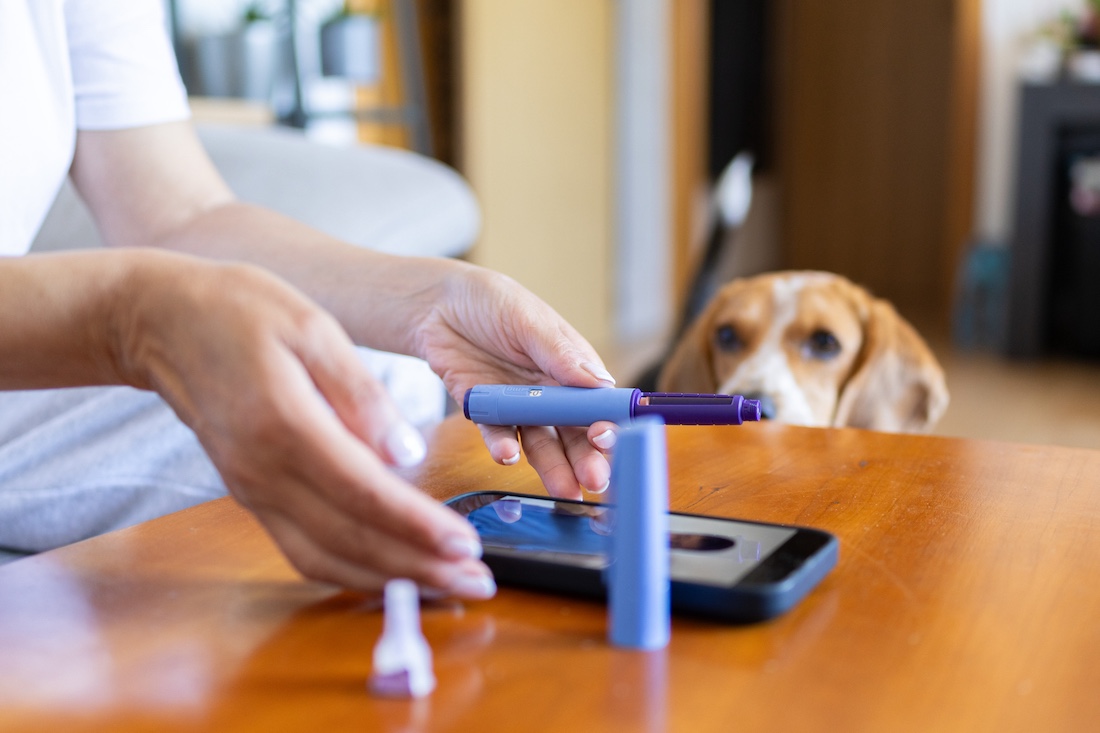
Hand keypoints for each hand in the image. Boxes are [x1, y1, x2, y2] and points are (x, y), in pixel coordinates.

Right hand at [112, 252, 494, 597]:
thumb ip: (361, 395)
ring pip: (325, 559)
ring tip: (445, 586)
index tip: (467, 545)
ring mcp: (252, 491)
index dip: (418, 526)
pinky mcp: (251, 496)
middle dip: (420, 568)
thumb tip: (405, 453)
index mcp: (284, 425)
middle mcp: (263, 472)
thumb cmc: (240, 311)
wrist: (161, 322)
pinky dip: (350, 571)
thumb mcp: (313, 330)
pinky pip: (303, 550)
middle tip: (477, 582)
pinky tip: (389, 572)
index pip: (363, 494)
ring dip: (389, 581)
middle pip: (350, 540)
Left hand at [409, 263, 618, 499]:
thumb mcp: (527, 319)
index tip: (608, 438)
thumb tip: (601, 382)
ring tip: (564, 489)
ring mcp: (519, 406)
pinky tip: (508, 455)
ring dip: (554, 467)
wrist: (436, 304)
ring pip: (542, 443)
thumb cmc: (491, 301)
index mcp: (572, 367)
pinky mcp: (485, 414)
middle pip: (575, 432)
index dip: (608, 422)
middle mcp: (550, 392)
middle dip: (588, 458)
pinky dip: (504, 447)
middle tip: (596, 481)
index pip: (598, 402)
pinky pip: (498, 435)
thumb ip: (560, 353)